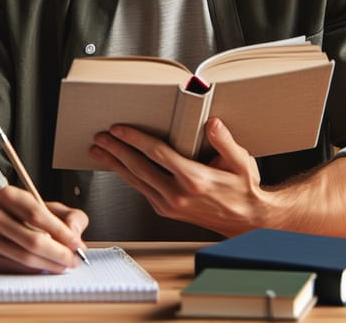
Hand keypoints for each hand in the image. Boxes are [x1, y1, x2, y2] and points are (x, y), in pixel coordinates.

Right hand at [0, 185, 88, 272]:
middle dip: (58, 253)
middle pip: (31, 240)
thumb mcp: (52, 207)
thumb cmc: (28, 214)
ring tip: (64, 264)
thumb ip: (71, 216)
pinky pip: (16, 269)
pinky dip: (35, 271)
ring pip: (24, 257)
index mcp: (8, 195)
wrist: (0, 220)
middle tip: (74, 259)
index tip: (76, 243)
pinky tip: (46, 267)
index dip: (60, 231)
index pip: (36, 215)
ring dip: (49, 265)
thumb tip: (74, 233)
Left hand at [89, 116, 264, 235]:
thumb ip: (225, 142)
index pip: (156, 154)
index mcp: (193, 180)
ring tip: (99, 151)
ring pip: (135, 181)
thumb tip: (212, 124)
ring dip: (114, 164)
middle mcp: (177, 195)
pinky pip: (141, 189)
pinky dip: (126, 175)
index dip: (134, 139)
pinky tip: (118, 166)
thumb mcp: (241, 163)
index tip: (118, 129)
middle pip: (138, 168)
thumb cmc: (243, 191)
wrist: (246, 222)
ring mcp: (169, 205)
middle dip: (115, 150)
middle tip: (100, 137)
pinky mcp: (166, 210)